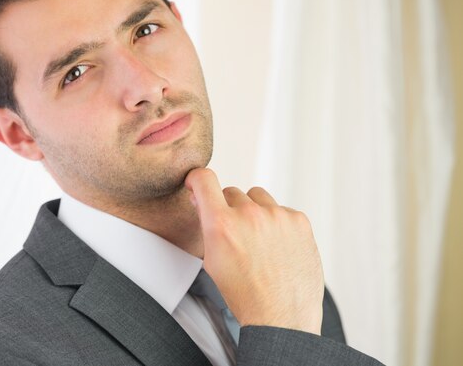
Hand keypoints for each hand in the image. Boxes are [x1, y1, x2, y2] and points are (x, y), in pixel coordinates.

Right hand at [185, 168, 323, 334]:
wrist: (282, 317)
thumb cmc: (244, 293)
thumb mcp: (211, 260)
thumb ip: (207, 224)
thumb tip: (202, 198)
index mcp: (222, 225)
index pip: (204, 178)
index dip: (196, 179)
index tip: (197, 185)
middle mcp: (249, 215)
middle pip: (232, 192)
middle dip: (229, 209)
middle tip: (236, 236)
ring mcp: (277, 216)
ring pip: (257, 197)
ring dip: (254, 211)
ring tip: (259, 241)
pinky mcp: (299, 220)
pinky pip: (281, 209)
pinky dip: (277, 223)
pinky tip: (278, 246)